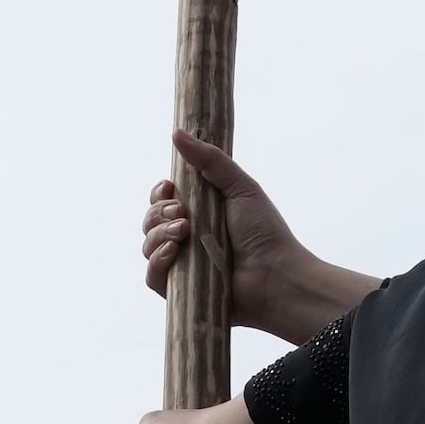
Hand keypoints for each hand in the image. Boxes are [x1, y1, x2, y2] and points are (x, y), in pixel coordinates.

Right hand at [141, 130, 381, 344]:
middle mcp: (187, 239)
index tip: (169, 188)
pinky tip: (173, 252)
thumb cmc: (264, 232)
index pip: (163, 200)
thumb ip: (210, 160)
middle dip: (158, 211)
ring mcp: (183, 265)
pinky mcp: (180, 291)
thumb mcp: (240, 187)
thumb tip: (177, 132)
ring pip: (148, 245)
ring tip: (184, 231)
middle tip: (182, 212)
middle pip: (151, 220)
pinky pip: (153, 276)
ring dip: (158, 233)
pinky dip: (157, 261)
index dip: (160, 193)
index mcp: (200, 213)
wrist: (276, 276)